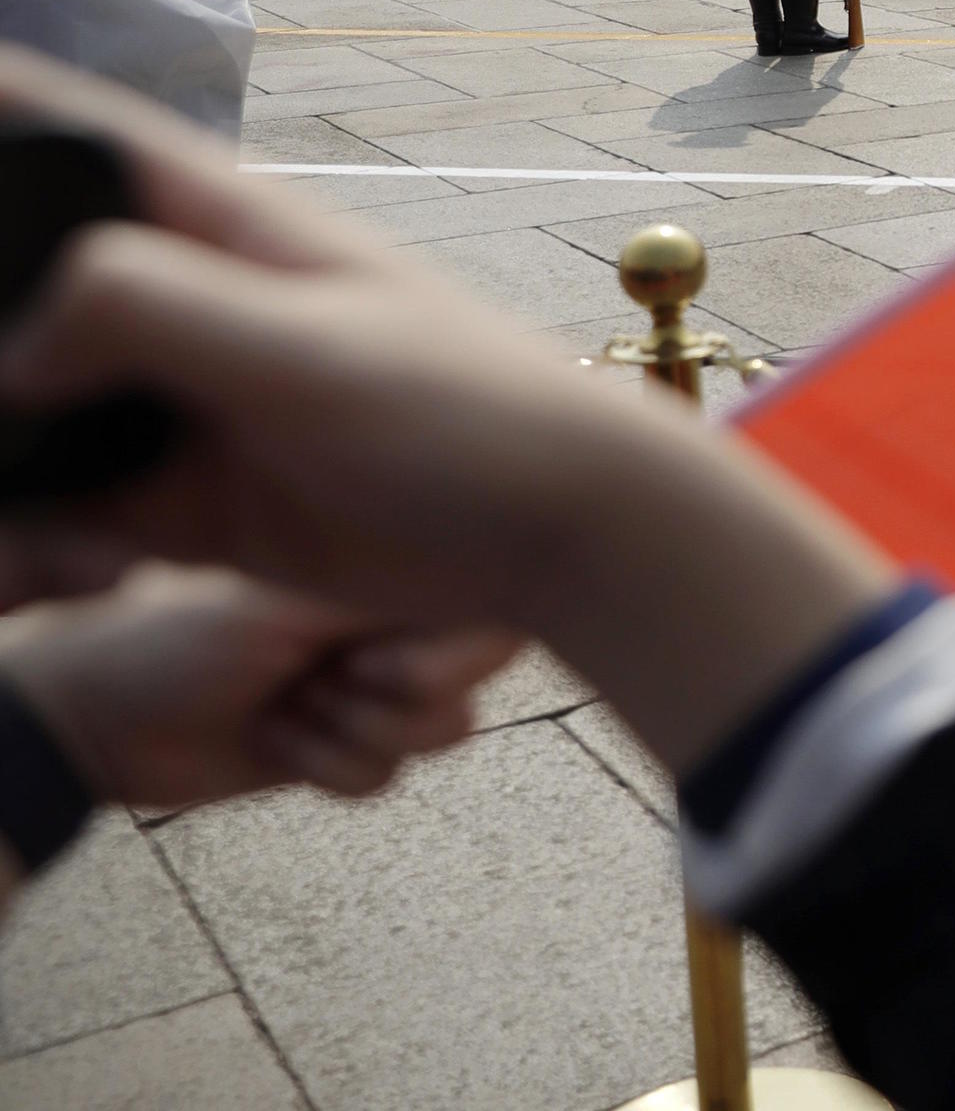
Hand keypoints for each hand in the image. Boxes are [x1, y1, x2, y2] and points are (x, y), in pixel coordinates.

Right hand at [0, 46, 895, 772]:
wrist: (558, 532)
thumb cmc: (466, 411)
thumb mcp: (304, 348)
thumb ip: (150, 309)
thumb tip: (9, 338)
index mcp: (215, 225)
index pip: (69, 137)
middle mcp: (180, 303)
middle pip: (18, 283)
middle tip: (5, 406)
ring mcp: (177, 402)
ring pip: (24, 406)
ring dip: (4, 453)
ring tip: (37, 522)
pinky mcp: (182, 500)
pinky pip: (66, 506)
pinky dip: (38, 533)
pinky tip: (60, 565)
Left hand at [0, 566, 513, 810]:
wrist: (86, 719)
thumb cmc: (168, 641)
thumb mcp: (287, 608)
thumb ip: (390, 600)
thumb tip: (486, 585)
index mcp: (380, 561)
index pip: (483, 598)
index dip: (455, 649)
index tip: (377, 661)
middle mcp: (386, 617)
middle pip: (474, 673)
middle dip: (400, 699)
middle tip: (326, 681)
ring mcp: (365, 681)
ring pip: (441, 732)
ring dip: (356, 735)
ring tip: (288, 708)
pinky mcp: (339, 742)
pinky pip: (387, 776)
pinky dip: (327, 768)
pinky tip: (272, 739)